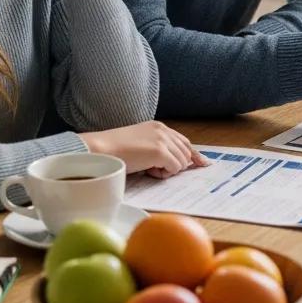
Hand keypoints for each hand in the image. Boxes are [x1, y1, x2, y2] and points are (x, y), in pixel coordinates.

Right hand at [79, 120, 209, 178]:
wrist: (100, 150)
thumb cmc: (115, 151)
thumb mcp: (140, 145)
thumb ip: (157, 148)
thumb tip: (173, 162)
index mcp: (158, 127)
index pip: (183, 141)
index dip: (192, 154)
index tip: (201, 163)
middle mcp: (163, 131)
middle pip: (186, 152)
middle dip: (176, 165)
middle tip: (156, 170)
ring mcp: (162, 140)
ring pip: (182, 162)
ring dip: (168, 170)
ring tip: (148, 169)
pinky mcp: (160, 151)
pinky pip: (174, 168)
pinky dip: (164, 174)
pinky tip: (149, 171)